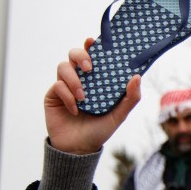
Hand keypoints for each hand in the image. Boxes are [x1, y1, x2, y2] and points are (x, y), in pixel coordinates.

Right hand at [44, 39, 140, 154]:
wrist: (79, 149)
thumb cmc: (99, 130)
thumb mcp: (119, 115)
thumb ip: (130, 98)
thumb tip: (137, 76)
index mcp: (97, 80)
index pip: (94, 57)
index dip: (91, 46)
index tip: (92, 41)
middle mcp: (81, 79)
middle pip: (74, 54)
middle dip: (81, 56)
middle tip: (91, 69)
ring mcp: (65, 86)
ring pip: (63, 67)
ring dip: (74, 80)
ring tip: (84, 97)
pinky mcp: (53, 95)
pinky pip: (58, 85)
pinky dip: (68, 96)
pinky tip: (75, 109)